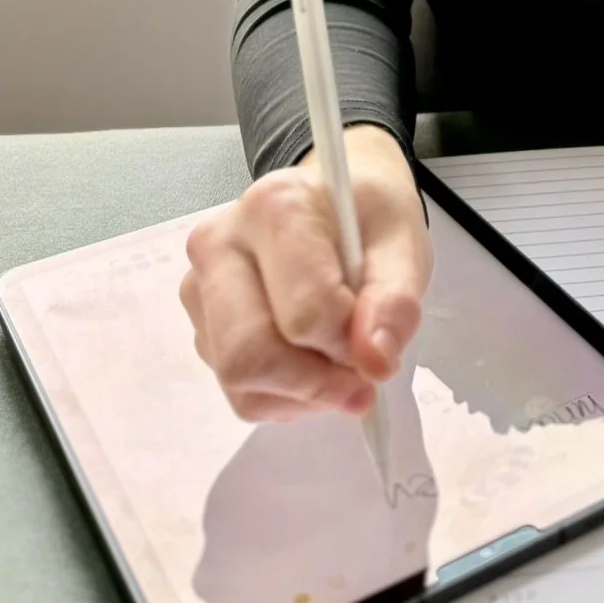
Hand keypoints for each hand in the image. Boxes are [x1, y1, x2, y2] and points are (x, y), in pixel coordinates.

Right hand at [180, 123, 430, 422]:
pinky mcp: (199, 324)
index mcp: (274, 208)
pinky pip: (237, 392)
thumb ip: (396, 301)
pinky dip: (283, 396)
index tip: (378, 340)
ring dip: (301, 394)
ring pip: (239, 382)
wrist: (333, 206)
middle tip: (360, 374)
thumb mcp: (404, 245)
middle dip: (315, 383)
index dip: (350, 345)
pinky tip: (309, 361)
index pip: (305, 314)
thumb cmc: (366, 218)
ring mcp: (199, 287)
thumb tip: (375, 362)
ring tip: (336, 361)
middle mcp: (220, 244)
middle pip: (249, 355)